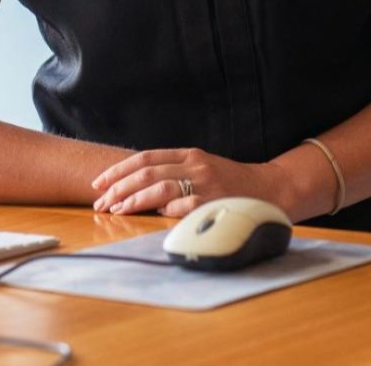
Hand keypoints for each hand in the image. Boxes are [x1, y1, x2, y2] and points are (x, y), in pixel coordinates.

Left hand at [90, 147, 286, 218]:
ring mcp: (205, 184)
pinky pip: (183, 207)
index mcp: (189, 154)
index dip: (119, 170)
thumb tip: (137, 187)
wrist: (271, 189)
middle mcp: (195, 165)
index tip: (99, 183)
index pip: (145, 158)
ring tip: (116, 211)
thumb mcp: (202, 168)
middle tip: (101, 202)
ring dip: (133, 201)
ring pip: (159, 188)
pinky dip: (165, 211)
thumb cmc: (231, 183)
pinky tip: (153, 216)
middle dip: (118, 188)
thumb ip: (175, 172)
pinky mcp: (214, 202)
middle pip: (146, 173)